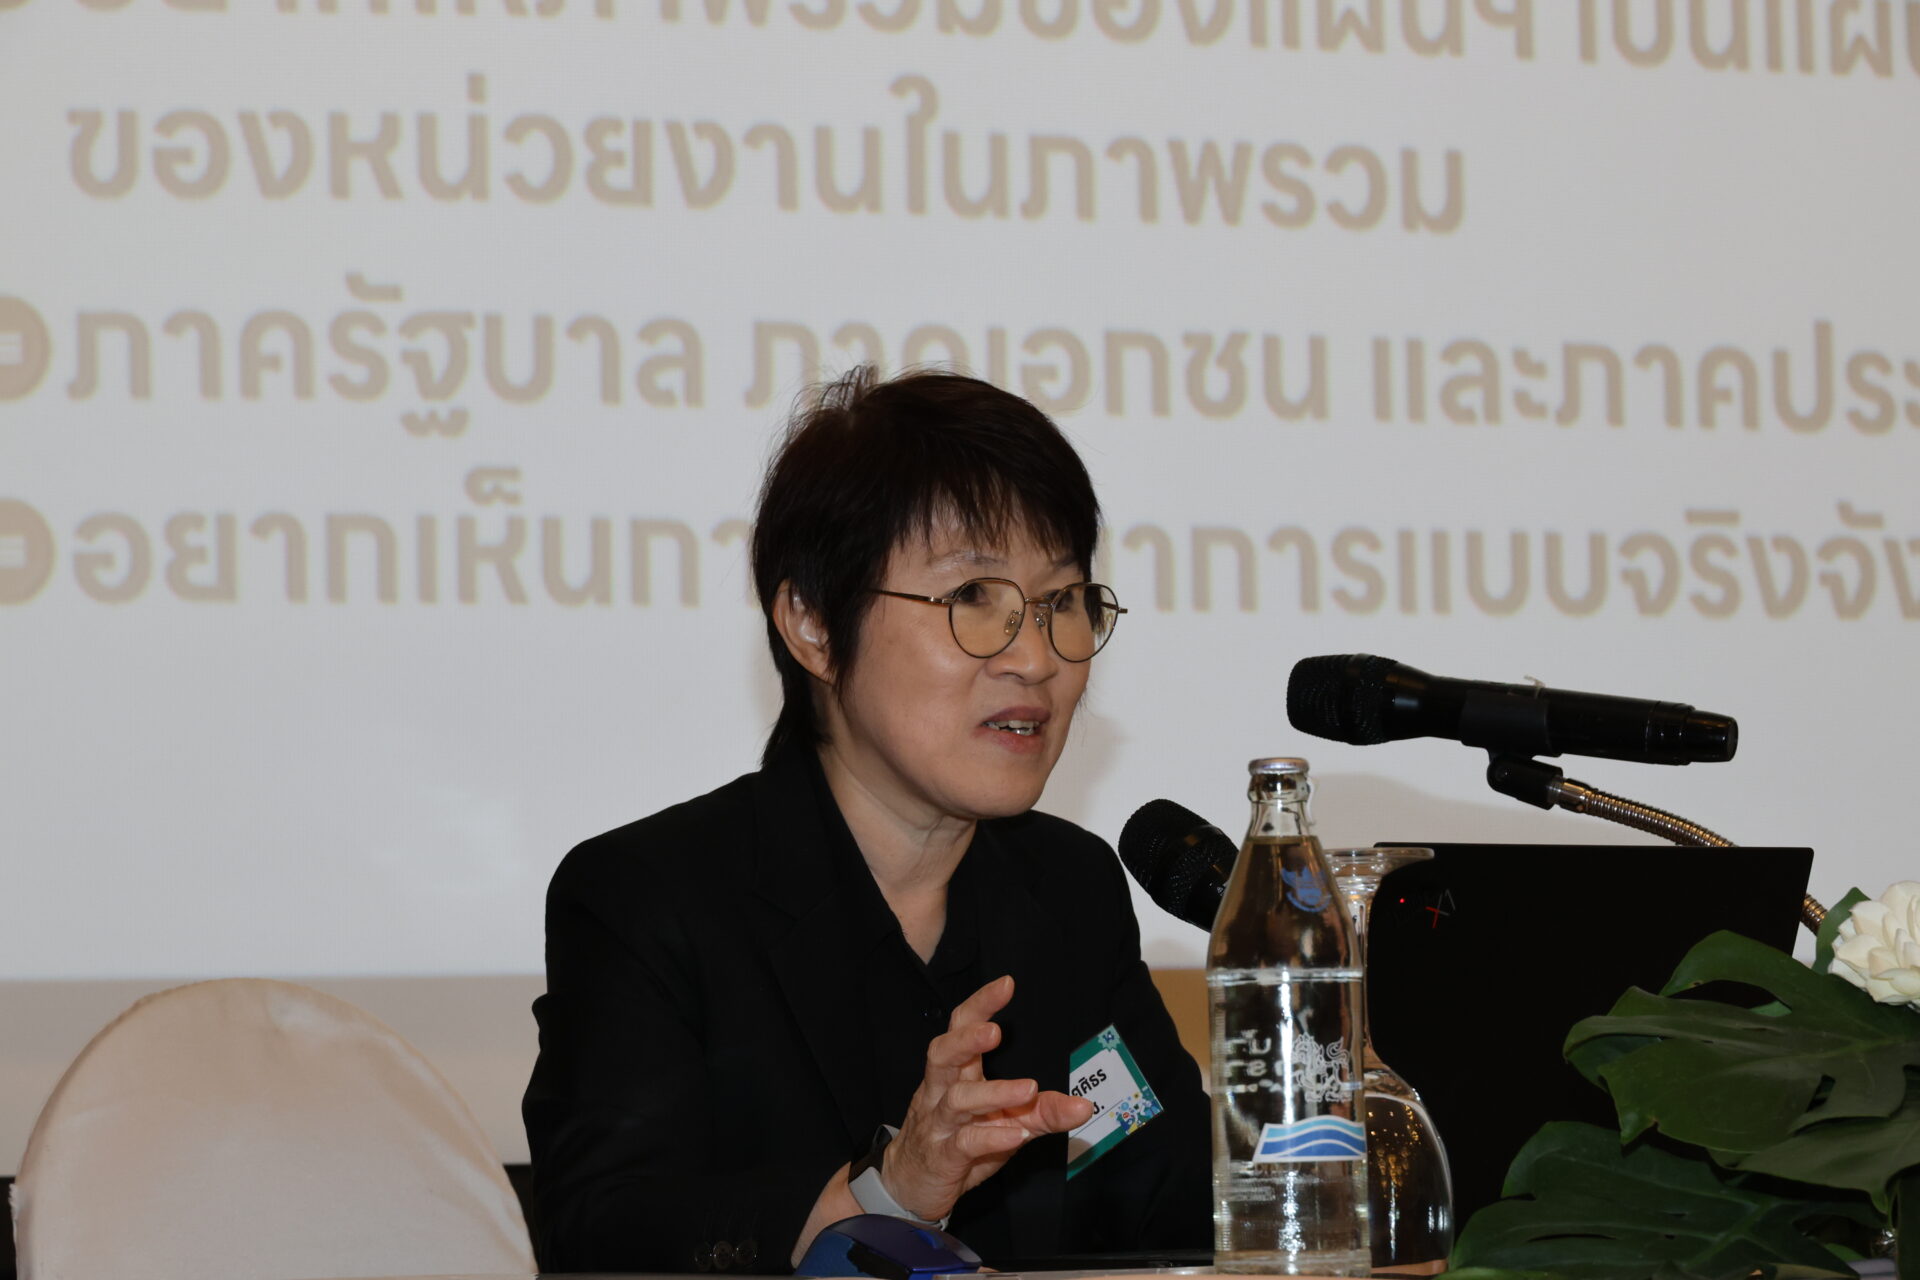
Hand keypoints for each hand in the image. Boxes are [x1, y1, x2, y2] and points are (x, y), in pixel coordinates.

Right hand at [880, 974, 1094, 1221]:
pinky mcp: (942, 1158)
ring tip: (1029, 1088)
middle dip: (968, 1038)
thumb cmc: (958, 1144)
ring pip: (957, 1100)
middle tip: (996, 1031)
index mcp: (955, 1074)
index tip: (1006, 984)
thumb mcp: (1006, 1123)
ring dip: (994, 1092)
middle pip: (944, 1054)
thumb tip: (1085, 1105)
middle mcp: (941, 1092)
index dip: (980, 1005)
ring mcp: (939, 1125)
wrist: (910, 1187)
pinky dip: (990, 1137)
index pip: (960, 1028)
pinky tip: (1015, 1136)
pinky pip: (963, 1143)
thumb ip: (1043, 1111)